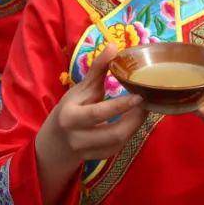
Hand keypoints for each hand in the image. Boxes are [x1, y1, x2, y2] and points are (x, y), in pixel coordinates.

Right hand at [36, 43, 144, 171]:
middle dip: (135, 119)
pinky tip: (134, 121)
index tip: (140, 95)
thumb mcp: (80, 90)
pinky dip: (129, 134)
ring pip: (119, 142)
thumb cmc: (69, 110)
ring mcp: (88, 151)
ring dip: (135, 126)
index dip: (121, 105)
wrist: (55, 143)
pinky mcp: (98, 158)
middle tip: (148, 102)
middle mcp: (78, 137)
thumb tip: (113, 46)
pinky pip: (118, 148)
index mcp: (71, 117)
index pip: (99, 113)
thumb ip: (97, 70)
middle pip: (114, 133)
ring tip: (144, 109)